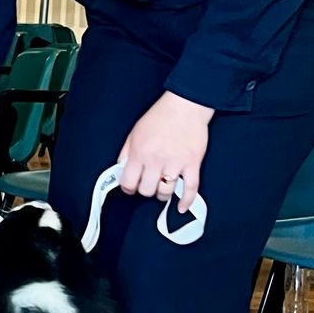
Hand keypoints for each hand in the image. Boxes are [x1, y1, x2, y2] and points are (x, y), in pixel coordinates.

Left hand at [118, 92, 213, 212]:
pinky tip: (181, 206)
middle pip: (146, 190)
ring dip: (163, 194)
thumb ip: (126, 152)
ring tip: (163, 188)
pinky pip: (190, 189)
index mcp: (139, 153)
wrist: (185, 105)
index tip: (132, 186)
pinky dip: (186, 201)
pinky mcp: (192, 164)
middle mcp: (156, 161)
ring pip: (165, 192)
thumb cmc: (160, 117)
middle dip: (146, 190)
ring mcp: (175, 163)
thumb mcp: (135, 132)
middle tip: (149, 184)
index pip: (128, 182)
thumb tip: (120, 168)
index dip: (128, 188)